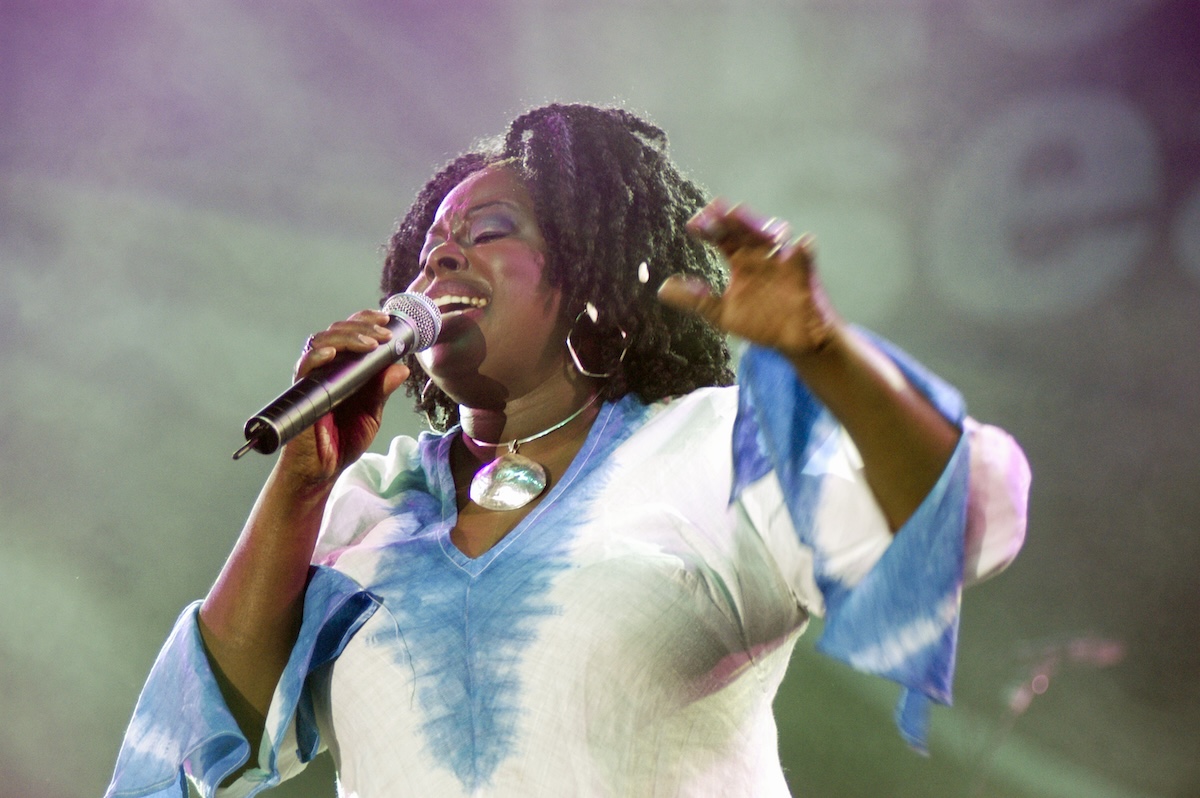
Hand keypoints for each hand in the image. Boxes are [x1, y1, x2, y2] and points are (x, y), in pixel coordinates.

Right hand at [281, 310, 410, 482]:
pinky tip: (333, 355)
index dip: (366, 321)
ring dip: (348, 338)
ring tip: (370, 344)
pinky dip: (317, 356)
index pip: (350, 333)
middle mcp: (326, 369)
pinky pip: (303, 367)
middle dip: (363, 327)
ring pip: (321, 342)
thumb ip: (382, 390)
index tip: (388, 320)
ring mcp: (313, 378)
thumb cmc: (343, 442)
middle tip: (385, 334)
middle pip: (337, 331)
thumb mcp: (372, 414)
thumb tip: (402, 366)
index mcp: (343, 369)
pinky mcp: (302, 393)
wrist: (323, 471)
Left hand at [657, 199, 841, 359]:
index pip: (722, 237)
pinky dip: (802, 251)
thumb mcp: (722, 314)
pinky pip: (805, 258)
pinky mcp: (804, 275)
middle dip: (734, 219)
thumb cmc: (760, 322)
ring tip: (752, 226)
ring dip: (765, 228)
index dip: (708, 228)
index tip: (693, 227)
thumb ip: (695, 300)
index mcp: (740, 260)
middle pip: (746, 229)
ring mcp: (782, 262)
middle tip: (719, 211)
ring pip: (775, 236)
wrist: (792, 342)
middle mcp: (760, 255)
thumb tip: (663, 288)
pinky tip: (798, 248)